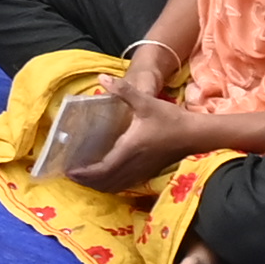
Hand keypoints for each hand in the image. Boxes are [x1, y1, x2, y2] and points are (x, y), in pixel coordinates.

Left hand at [75, 84, 216, 196]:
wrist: (195, 135)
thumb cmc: (170, 119)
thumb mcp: (146, 102)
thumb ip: (124, 91)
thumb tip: (103, 77)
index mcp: (129, 149)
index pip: (102, 169)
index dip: (84, 173)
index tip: (69, 171)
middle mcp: (133, 164)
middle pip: (105, 182)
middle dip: (87, 181)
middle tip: (71, 174)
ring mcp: (142, 171)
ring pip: (115, 186)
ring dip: (99, 184)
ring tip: (85, 177)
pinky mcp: (148, 172)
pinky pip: (125, 184)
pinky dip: (112, 184)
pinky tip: (107, 176)